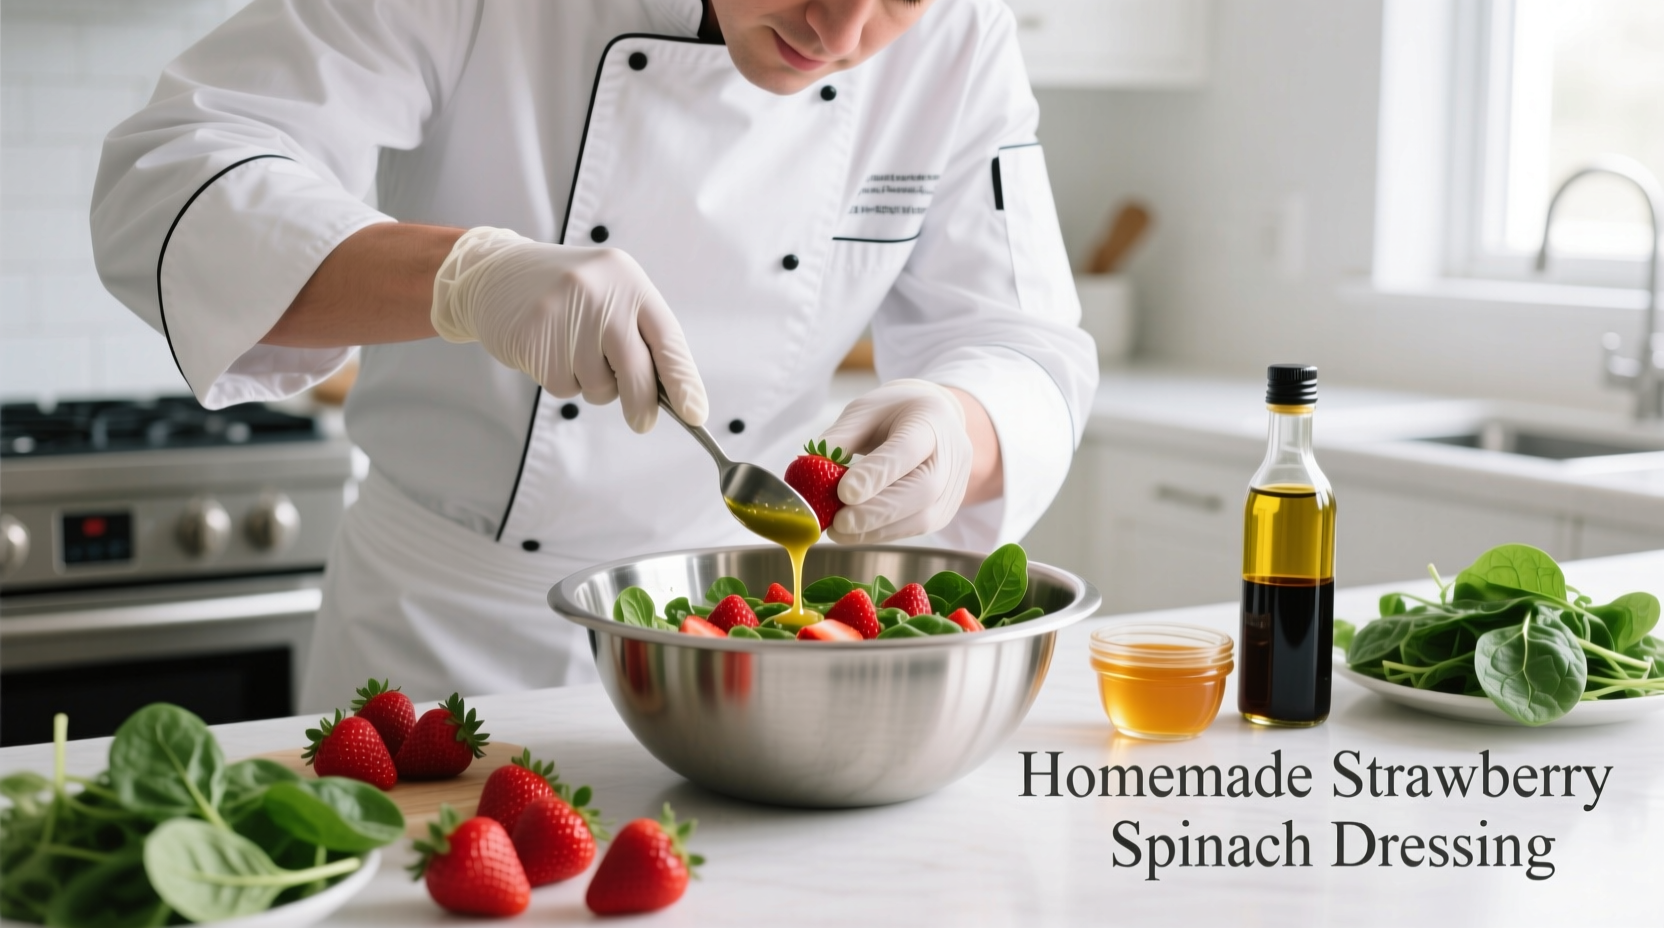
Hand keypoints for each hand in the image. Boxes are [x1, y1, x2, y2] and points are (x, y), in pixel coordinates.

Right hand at [430, 226, 706, 432]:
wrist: (497, 272)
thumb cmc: (568, 295)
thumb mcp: (611, 297)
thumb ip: (641, 338)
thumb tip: (673, 397)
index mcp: (629, 282)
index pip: (667, 339)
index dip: (684, 381)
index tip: (695, 414)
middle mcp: (600, 294)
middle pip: (636, 371)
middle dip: (642, 404)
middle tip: (642, 422)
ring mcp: (565, 315)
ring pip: (598, 386)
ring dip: (591, 384)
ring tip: (573, 351)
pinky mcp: (534, 338)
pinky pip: (562, 386)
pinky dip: (561, 380)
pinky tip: (549, 351)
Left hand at [816, 379, 972, 543]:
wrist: (937, 423)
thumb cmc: (896, 415)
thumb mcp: (866, 411)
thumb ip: (842, 436)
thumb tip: (811, 466)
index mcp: (930, 420)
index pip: (907, 450)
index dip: (877, 474)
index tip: (844, 492)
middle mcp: (950, 455)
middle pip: (923, 489)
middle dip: (877, 511)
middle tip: (838, 523)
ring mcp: (953, 487)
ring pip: (922, 518)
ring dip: (876, 529)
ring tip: (838, 529)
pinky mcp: (945, 512)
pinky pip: (914, 528)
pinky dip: (882, 533)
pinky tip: (855, 531)